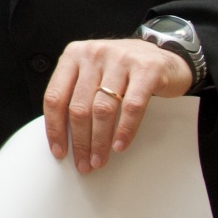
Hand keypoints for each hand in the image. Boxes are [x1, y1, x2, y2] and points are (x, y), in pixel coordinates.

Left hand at [42, 37, 192, 173]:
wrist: (163, 55)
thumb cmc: (122, 69)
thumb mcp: (93, 72)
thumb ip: (76, 93)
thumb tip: (63, 135)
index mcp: (73, 55)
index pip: (55, 96)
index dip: (54, 128)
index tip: (59, 150)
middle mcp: (94, 54)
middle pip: (78, 107)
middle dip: (79, 141)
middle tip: (83, 162)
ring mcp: (120, 59)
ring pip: (102, 109)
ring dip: (99, 141)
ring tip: (99, 159)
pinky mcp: (146, 70)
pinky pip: (132, 107)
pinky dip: (125, 130)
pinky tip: (119, 145)